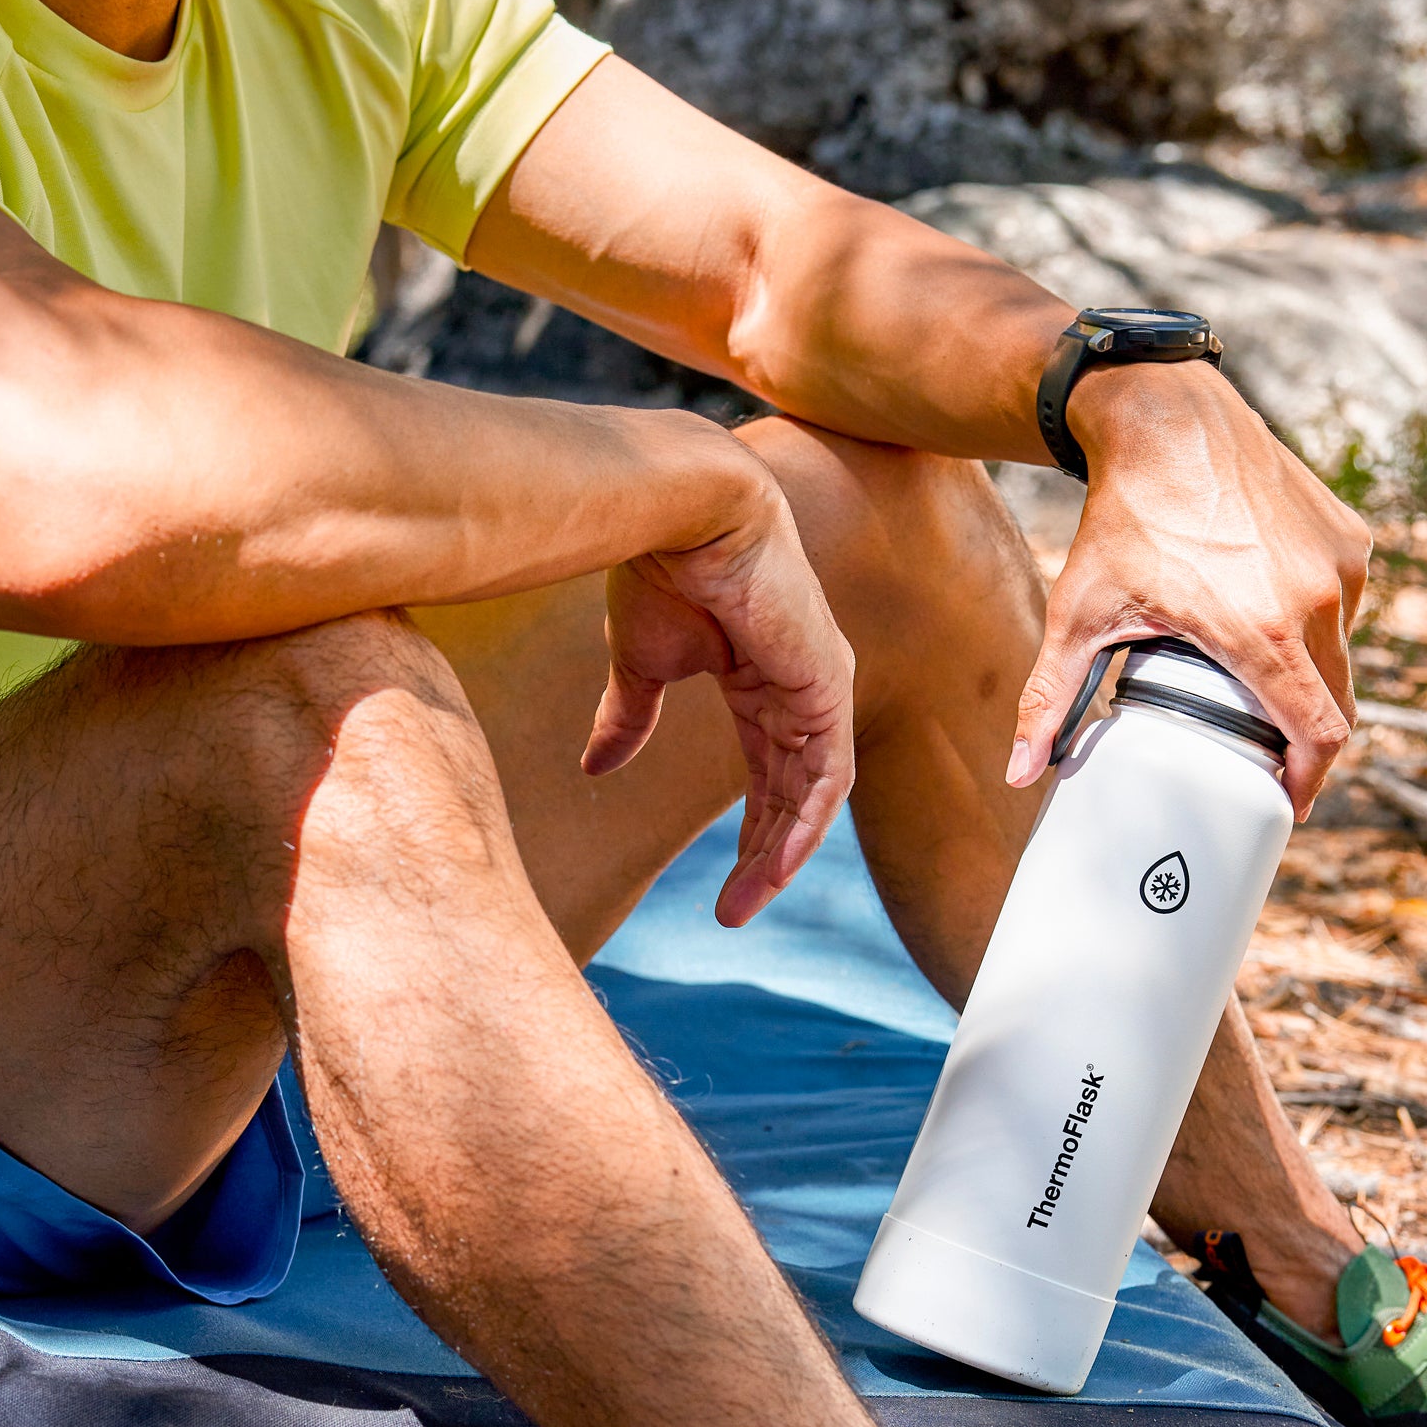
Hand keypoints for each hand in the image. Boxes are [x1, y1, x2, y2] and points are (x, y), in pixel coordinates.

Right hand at [582, 471, 855, 926]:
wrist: (681, 513)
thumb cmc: (660, 569)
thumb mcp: (640, 664)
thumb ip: (630, 718)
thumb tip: (597, 770)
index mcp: (759, 678)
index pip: (768, 772)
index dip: (749, 832)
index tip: (720, 893)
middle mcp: (798, 685)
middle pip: (793, 791)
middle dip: (764, 855)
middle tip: (733, 912)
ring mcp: (820, 684)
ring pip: (815, 792)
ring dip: (784, 852)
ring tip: (746, 902)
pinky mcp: (828, 682)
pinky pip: (829, 773)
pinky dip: (806, 822)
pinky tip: (777, 863)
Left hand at [1009, 362, 1372, 818]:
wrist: (1164, 418)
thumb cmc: (1121, 517)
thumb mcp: (1079, 611)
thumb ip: (1051, 698)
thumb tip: (1021, 775)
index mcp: (1261, 632)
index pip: (1318, 735)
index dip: (1309, 780)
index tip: (1285, 801)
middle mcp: (1317, 600)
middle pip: (1336, 701)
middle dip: (1306, 737)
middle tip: (1266, 753)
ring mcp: (1341, 564)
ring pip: (1341, 650)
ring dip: (1310, 673)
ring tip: (1259, 680)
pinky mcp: (1349, 535)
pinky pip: (1345, 600)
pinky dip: (1317, 620)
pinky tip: (1271, 614)